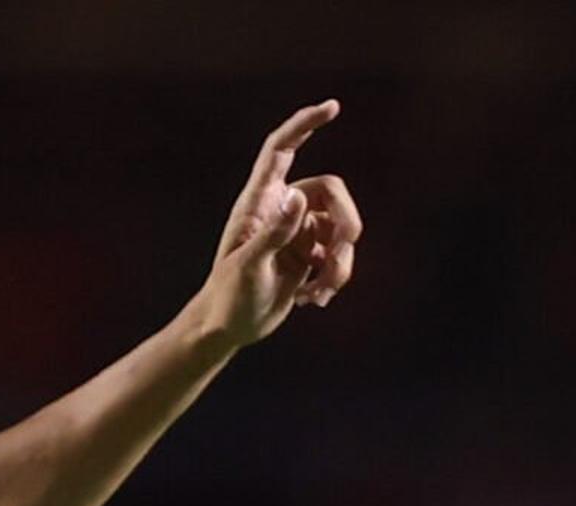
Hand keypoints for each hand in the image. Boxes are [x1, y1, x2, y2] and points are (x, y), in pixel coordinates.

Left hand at [190, 102, 362, 350]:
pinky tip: (314, 300)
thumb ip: (275, 233)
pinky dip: (334, 277)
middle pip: (331, 191)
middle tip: (345, 247)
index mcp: (259, 202)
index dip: (304, 125)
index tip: (332, 107)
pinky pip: (339, 254)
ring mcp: (297, 231)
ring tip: (318, 293)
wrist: (228, 328)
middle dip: (346, 220)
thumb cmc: (228, 297)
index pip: (281, 150)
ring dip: (340, 263)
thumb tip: (298, 197)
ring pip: (341, 228)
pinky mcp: (308, 255)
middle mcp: (280, 209)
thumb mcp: (250, 267)